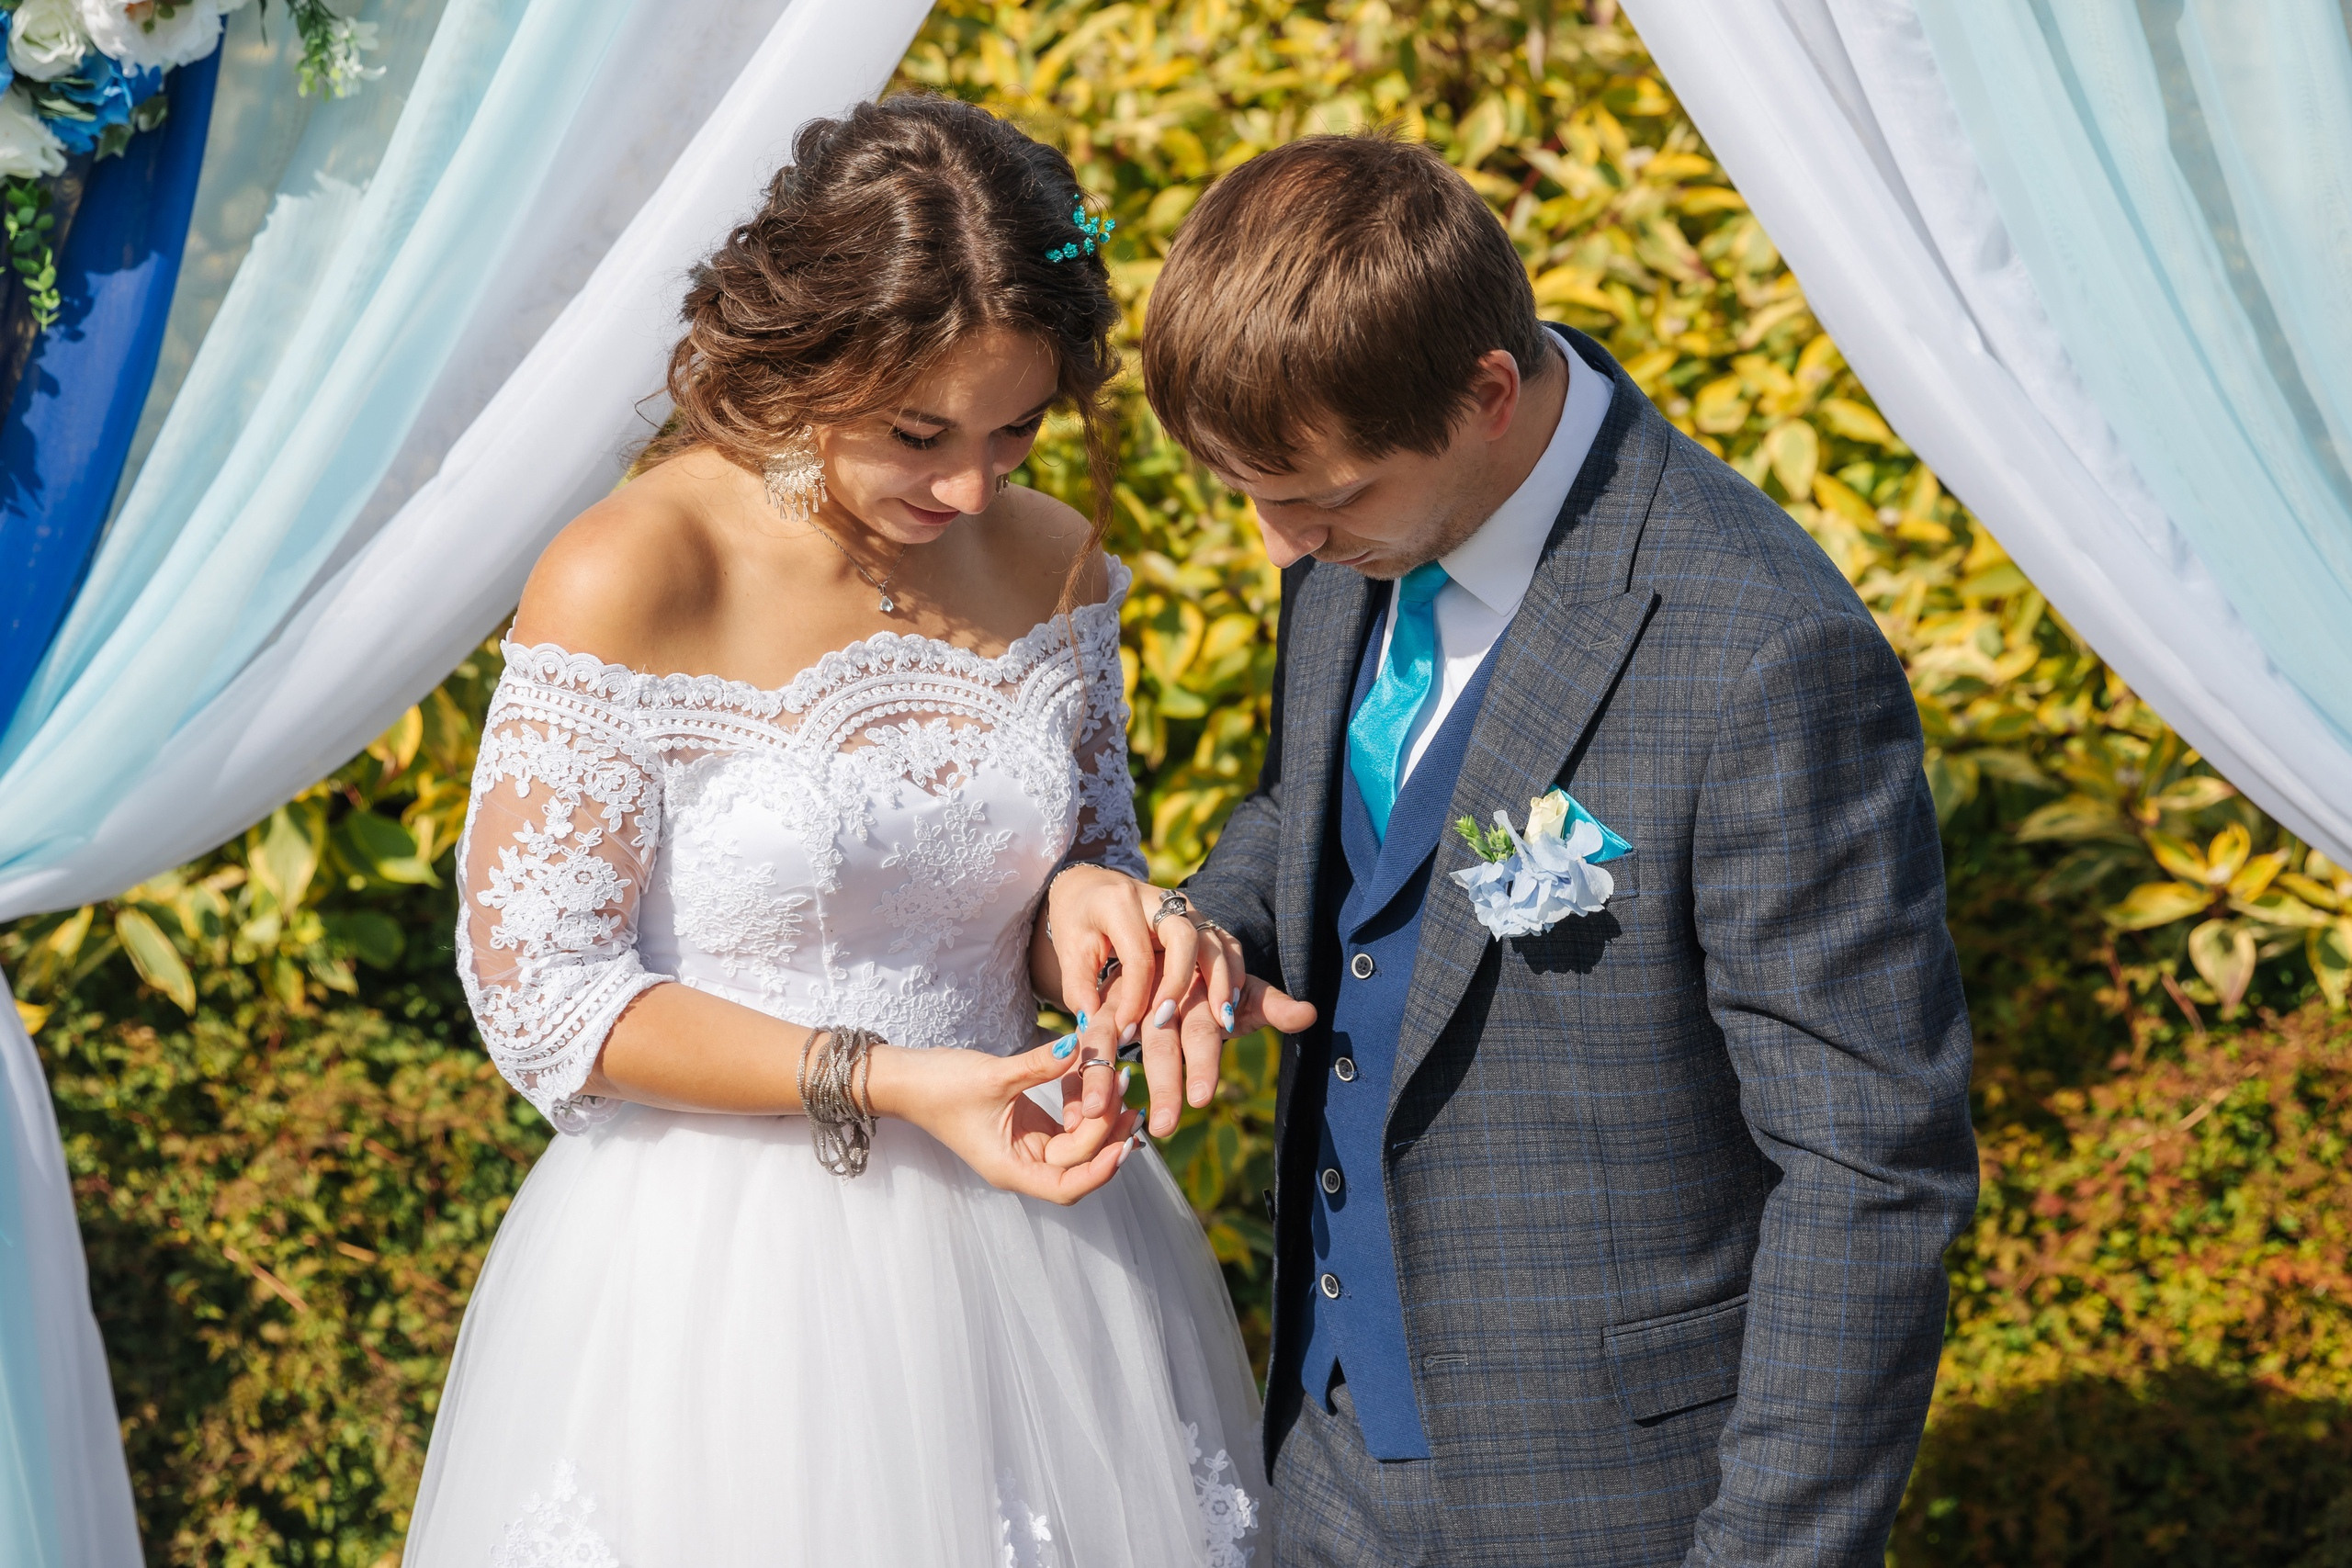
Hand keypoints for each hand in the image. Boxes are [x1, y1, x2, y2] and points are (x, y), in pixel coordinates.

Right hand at [867, 1040, 1139, 1205]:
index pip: (1066, 1186)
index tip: (1124, 1143)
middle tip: (1127, 1093)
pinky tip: (1093, 1077)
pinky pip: (1067, 1124)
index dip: (1100, 1170)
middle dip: (1106, 1131)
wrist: (906, 1079)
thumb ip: (1040, 1066)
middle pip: (1079, 1162)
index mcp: (1011, 1168)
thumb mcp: (993, 1076)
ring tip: (1117, 1078)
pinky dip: (1083, 1104)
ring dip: (1099, 1116)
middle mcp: (1023, 1164)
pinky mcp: (1028, 1125)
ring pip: (1078, 1143)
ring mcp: (1027, 1146)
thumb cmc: (940, 1086)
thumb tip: (1080, 1048)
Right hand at [1045, 866, 1315, 1135]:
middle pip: (1160, 1039)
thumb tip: (1310, 1014)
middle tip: (1164, 1126)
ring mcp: (1124, 1000)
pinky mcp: (1098, 1010)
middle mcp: (1160, 993)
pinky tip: (1075, 1104)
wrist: (1167, 944)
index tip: (1202, 1099)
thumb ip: (1270, 1005)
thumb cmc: (1212, 982)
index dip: (1203, 1062)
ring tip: (1097, 1114)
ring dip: (1103, 1077)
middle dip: (1161, 1082)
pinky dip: (1080, 1070)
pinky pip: (1086, 1039)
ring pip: (1110, 1036)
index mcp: (1199, 990)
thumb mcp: (1241, 993)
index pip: (1203, 1029)